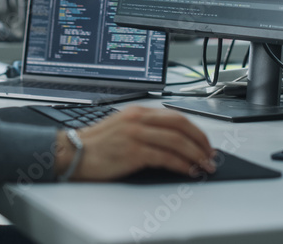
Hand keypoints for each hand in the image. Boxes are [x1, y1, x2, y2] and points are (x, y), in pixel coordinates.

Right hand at [55, 107, 215, 180]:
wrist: (72, 153)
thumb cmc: (95, 145)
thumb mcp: (121, 126)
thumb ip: (144, 128)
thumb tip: (172, 141)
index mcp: (137, 111)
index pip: (175, 115)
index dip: (195, 130)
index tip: (204, 142)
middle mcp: (138, 119)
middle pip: (180, 124)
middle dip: (200, 140)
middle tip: (210, 154)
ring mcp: (136, 134)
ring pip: (177, 141)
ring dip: (196, 155)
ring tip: (204, 165)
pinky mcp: (133, 152)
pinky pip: (166, 157)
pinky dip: (182, 165)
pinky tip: (188, 171)